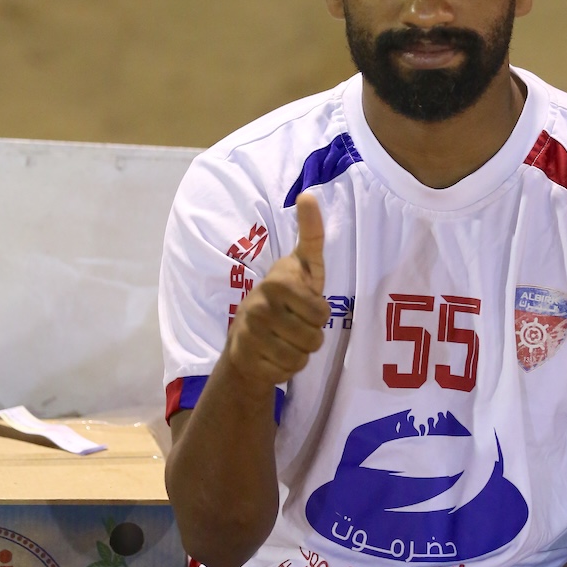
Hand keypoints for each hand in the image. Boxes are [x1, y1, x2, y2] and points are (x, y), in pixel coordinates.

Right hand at [225, 193, 329, 393]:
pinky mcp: (245, 359)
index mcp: (277, 283)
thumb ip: (310, 233)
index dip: (319, 314)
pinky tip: (273, 354)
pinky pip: (285, 373)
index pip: (321, 312)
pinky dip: (285, 368)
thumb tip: (308, 194)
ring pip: (301, 358)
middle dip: (311, 336)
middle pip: (314, 339)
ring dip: (299, 353)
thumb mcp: (303, 264)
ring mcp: (249, 334)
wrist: (247, 334)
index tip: (305, 304)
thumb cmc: (286, 296)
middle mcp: (259, 307)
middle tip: (295, 325)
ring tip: (285, 339)